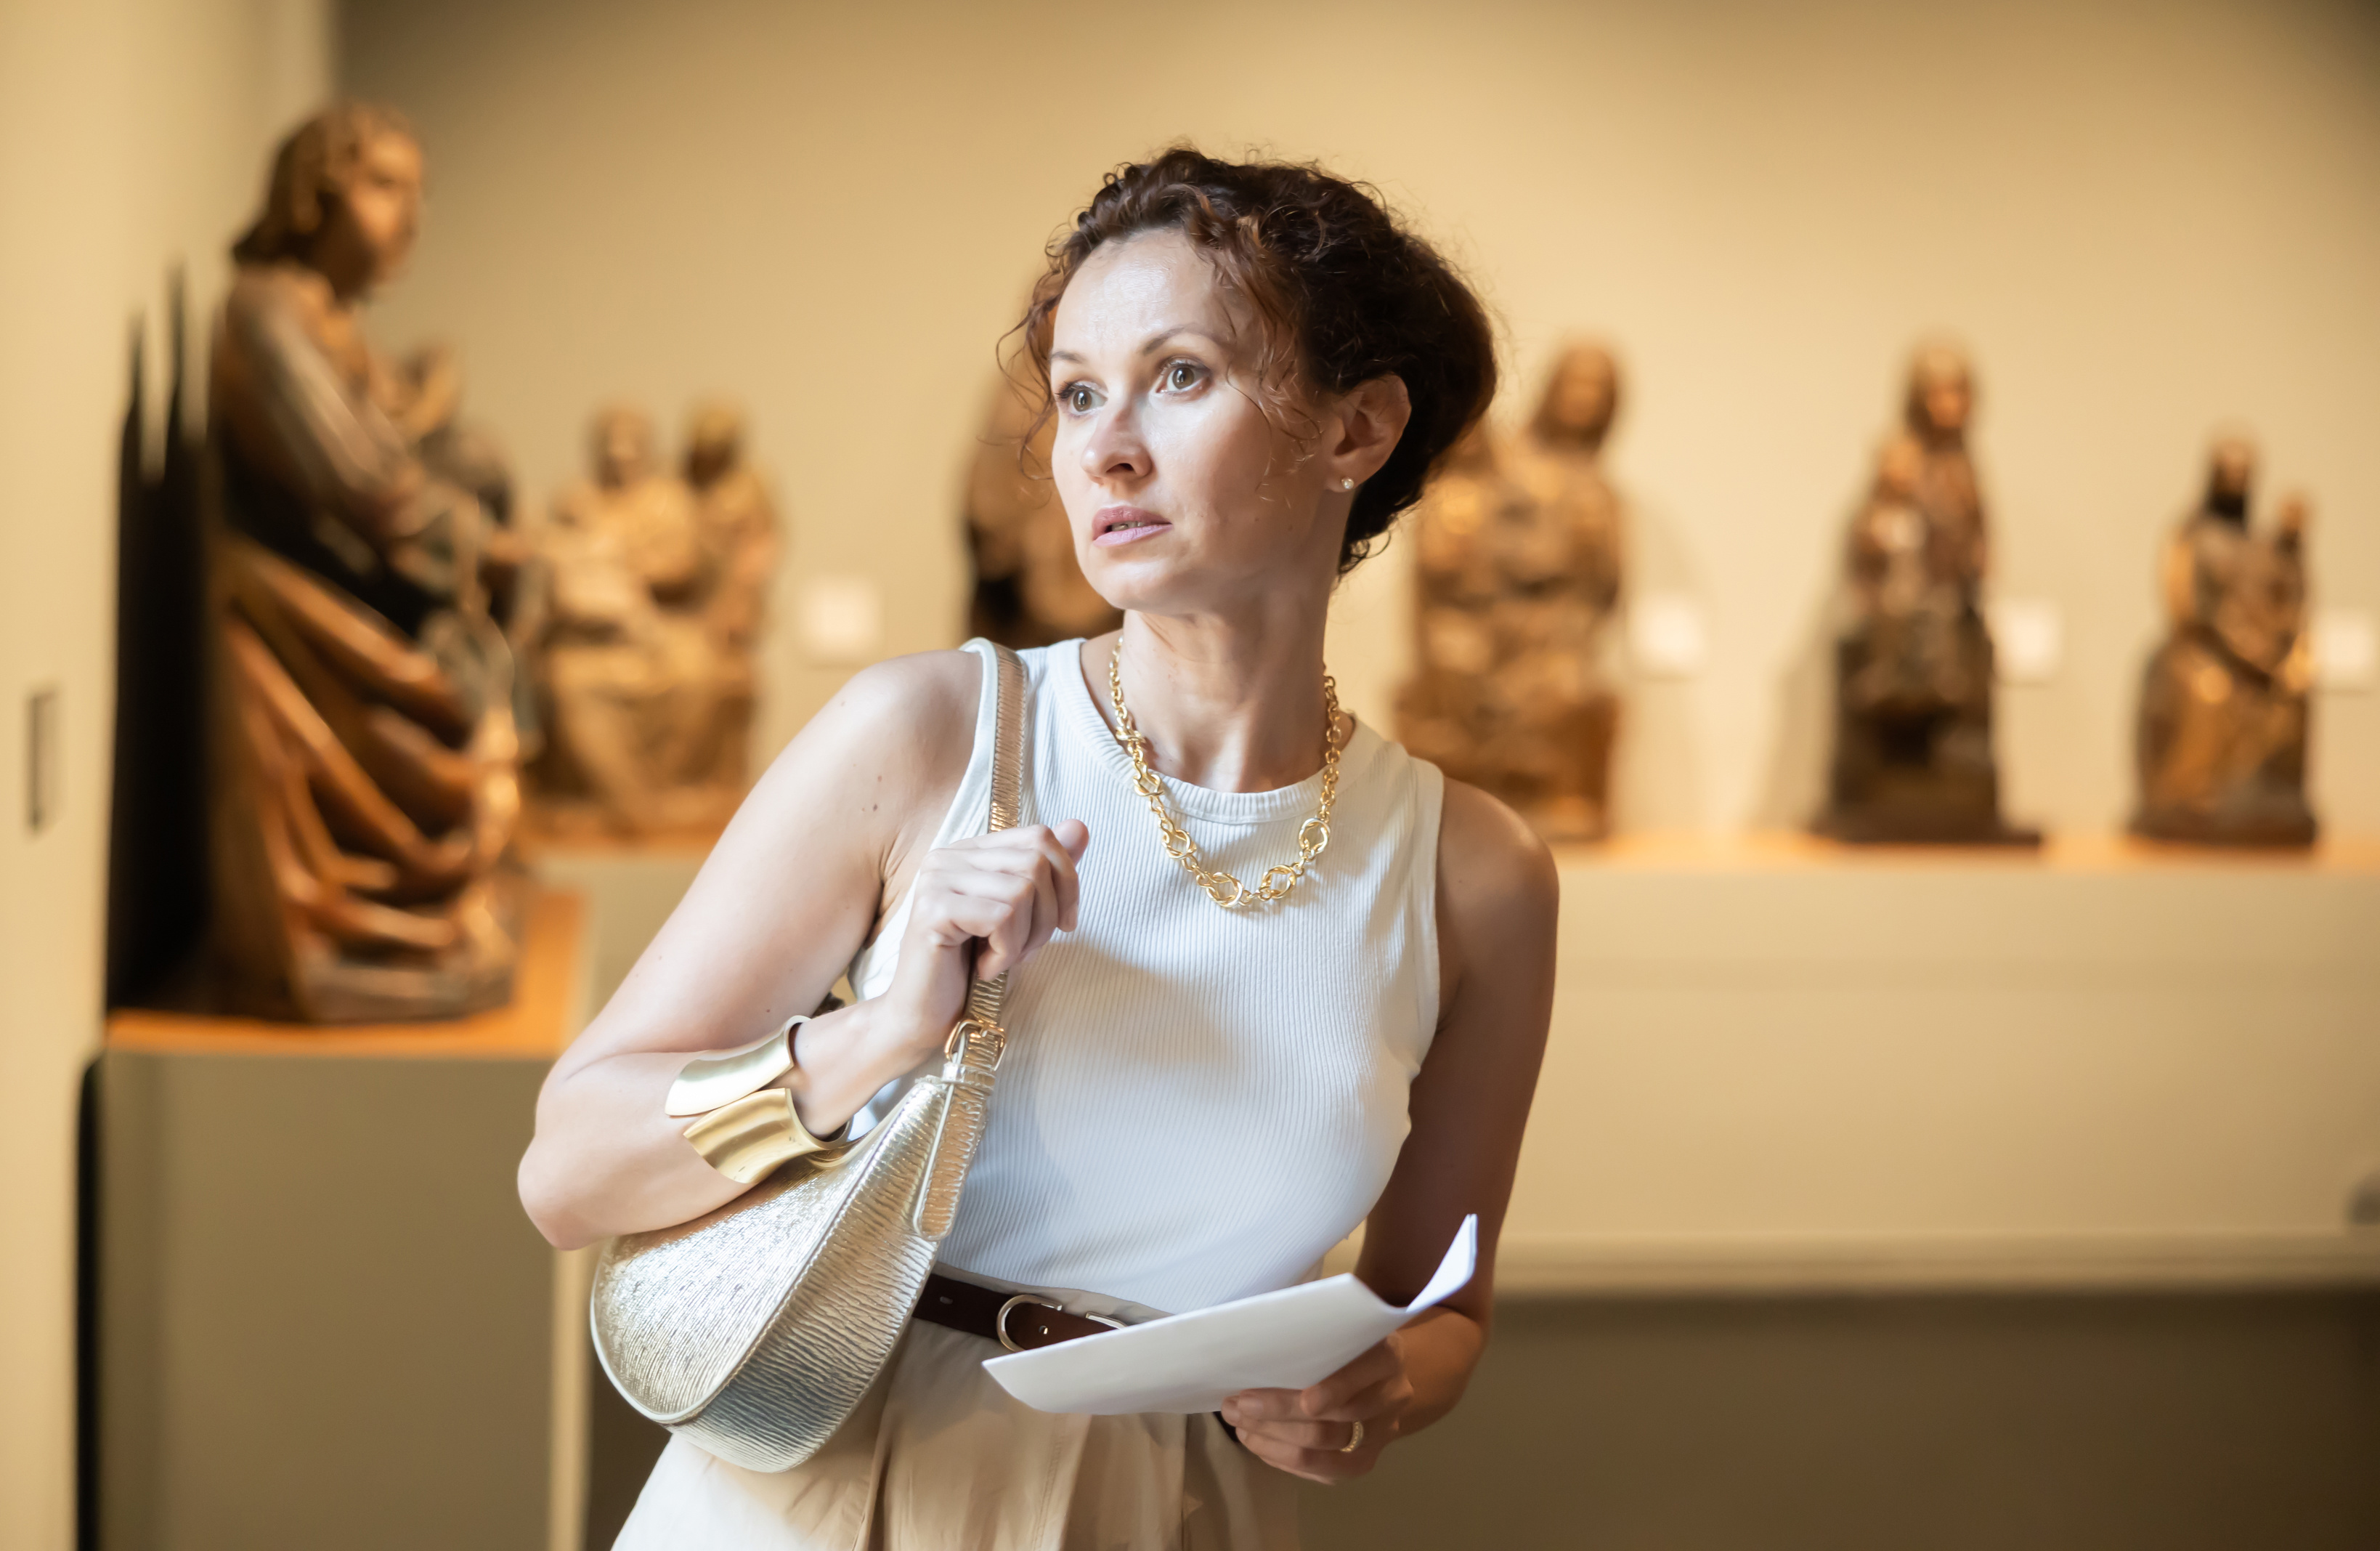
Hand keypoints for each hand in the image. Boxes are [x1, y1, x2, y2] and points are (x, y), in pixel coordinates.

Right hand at [884, 820, 1087, 1055]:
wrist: (926, 1018)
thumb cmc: (974, 967)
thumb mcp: (1024, 918)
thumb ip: (1048, 873)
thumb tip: (1081, 827)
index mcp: (970, 850)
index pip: (1039, 836)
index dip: (1067, 879)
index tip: (1067, 924)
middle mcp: (949, 855)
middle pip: (1036, 862)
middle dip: (1047, 916)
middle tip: (1025, 951)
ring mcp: (937, 880)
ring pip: (1022, 890)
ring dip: (1025, 939)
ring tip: (1002, 959)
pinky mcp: (933, 910)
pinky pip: (1001, 917)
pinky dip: (1006, 952)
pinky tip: (984, 968)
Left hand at [1220, 1334, 1412, 1483]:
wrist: (1378, 1379)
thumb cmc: (1344, 1342)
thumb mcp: (1337, 1326)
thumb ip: (1312, 1330)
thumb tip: (1256, 1330)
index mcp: (1387, 1356)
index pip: (1365, 1373)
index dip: (1335, 1389)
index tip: (1303, 1400)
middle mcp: (1392, 1396)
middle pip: (1338, 1416)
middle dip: (1281, 1412)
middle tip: (1238, 1403)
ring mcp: (1381, 1434)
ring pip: (1324, 1447)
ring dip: (1273, 1436)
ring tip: (1238, 1422)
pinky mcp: (1363, 1461)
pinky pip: (1322, 1471)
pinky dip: (1282, 1457)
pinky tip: (1255, 1441)